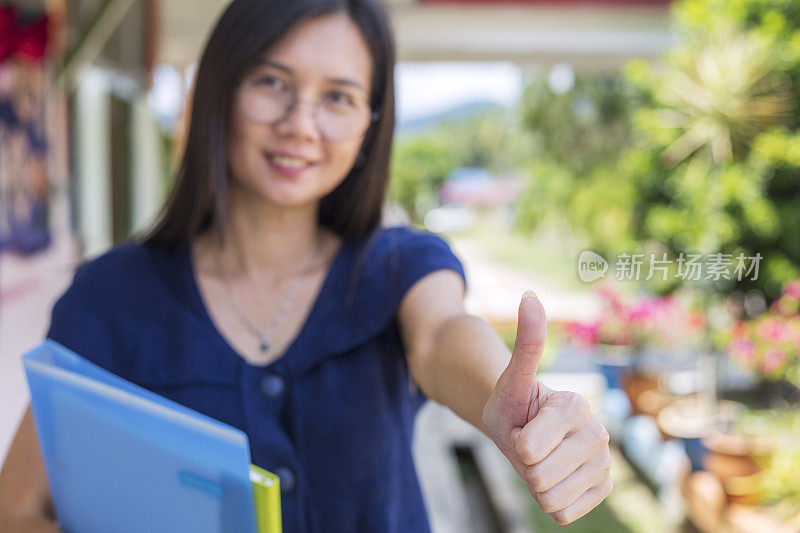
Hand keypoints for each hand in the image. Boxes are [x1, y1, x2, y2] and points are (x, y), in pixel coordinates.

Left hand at [482, 291, 612, 524]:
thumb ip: (525, 342)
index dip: (514, 441)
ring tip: (540, 459)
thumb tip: (531, 295)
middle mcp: (598, 434)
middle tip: (529, 444)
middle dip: (524, 465)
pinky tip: (555, 477)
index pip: (526, 449)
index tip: (522, 426)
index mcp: (575, 407)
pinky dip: (551, 501)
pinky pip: (564, 514)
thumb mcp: (511, 378)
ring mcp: (604, 463)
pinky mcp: (603, 488)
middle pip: (538, 477)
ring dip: (536, 484)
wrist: (523, 427)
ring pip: (550, 498)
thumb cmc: (513, 403)